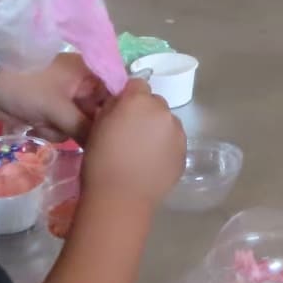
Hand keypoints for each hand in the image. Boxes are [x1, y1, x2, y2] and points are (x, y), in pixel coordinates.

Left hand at [0, 53, 108, 141]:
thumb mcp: (58, 108)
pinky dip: (48, 130)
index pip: (115, 95)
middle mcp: (82, 85)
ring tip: (43, 121)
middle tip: (68, 129)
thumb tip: (103, 145)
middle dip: (80, 126)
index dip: (114, 115)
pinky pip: (61, 128)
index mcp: (89, 73)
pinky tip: (34, 124)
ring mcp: (66, 99)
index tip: (111, 133)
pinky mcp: (51, 111)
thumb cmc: (27, 87)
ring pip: (78, 126)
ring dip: (60, 129)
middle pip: (96, 115)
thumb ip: (84, 128)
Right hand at [80, 80, 185, 210]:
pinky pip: (174, 142)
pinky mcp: (184, 153)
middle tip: (131, 133)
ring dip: (158, 130)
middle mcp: (163, 111)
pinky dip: (165, 147)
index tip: (121, 112)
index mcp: (139, 101)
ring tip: (143, 151)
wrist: (121, 198)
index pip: (138, 84)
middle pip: (155, 103)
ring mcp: (177, 133)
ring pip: (167, 123)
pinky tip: (152, 163)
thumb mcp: (97, 125)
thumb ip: (113, 106)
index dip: (129, 97)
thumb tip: (122, 101)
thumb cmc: (100, 161)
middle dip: (145, 113)